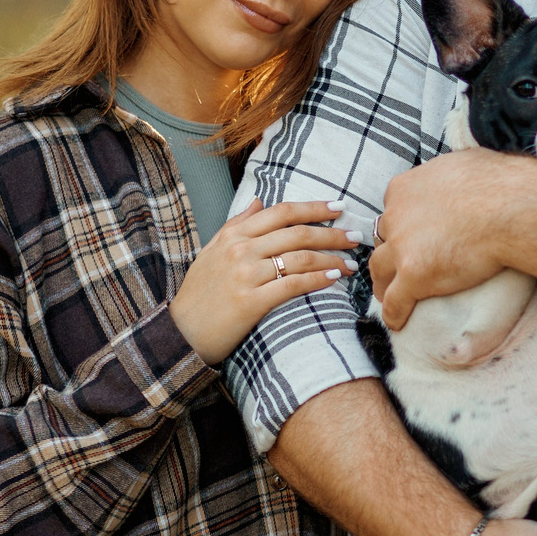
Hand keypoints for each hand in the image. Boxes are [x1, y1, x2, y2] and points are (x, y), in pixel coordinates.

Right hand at [172, 201, 357, 364]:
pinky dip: (316, 279)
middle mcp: (240, 250)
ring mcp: (245, 275)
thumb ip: (236, 225)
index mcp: (233, 235)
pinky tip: (333, 278)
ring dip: (331, 258)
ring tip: (350, 263)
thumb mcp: (212, 252)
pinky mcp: (251, 302)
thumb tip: (259, 202)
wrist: (180, 333)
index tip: (339, 207)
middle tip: (356, 236)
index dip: (314, 207)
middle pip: (297, 233)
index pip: (282, 212)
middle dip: (332, 233)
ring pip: (299, 258)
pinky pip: (292, 285)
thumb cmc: (199, 294)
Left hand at [370, 150, 531, 327]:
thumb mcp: (463, 164)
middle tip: (396, 265)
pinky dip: (394, 313)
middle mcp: (396, 216)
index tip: (411, 234)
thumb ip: (450, 172)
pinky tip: (398, 323)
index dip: (402, 224)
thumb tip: (462, 171)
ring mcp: (402, 247)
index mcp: (405, 188)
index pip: (393, 208)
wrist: (510, 207)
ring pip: (379, 270)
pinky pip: (395, 301)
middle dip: (388, 252)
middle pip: (383, 238)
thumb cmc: (498, 183)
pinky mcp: (414, 275)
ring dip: (382, 283)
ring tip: (388, 295)